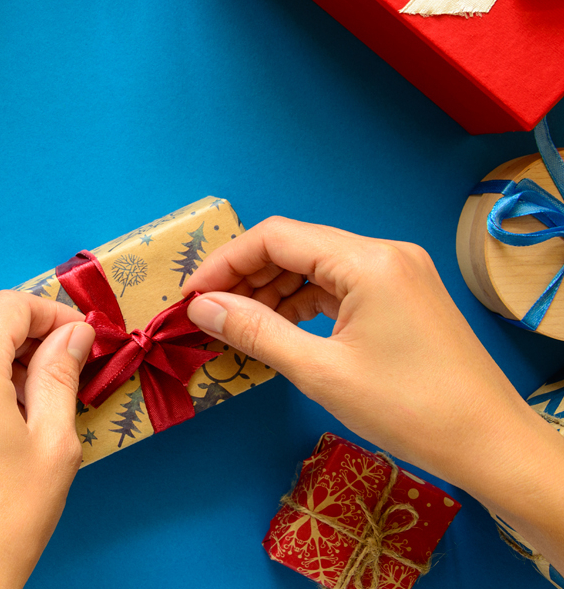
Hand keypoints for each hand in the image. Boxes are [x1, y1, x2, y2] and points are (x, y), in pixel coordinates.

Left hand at [0, 291, 94, 588]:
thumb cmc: (3, 522)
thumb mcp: (53, 442)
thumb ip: (61, 374)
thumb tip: (73, 334)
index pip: (10, 305)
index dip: (52, 311)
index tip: (80, 334)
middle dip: (25, 323)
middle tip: (63, 354)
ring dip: (0, 344)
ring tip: (37, 384)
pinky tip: (4, 406)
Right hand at [184, 217, 563, 571]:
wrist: (491, 445)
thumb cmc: (409, 410)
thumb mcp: (321, 372)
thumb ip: (255, 332)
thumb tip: (201, 307)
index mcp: (367, 260)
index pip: (277, 238)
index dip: (226, 262)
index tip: (192, 295)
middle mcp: (383, 252)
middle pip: (296, 247)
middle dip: (247, 276)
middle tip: (209, 313)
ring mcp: (396, 271)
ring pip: (316, 265)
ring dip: (273, 290)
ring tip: (238, 323)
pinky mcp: (402, 292)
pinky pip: (339, 284)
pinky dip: (304, 302)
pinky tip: (280, 326)